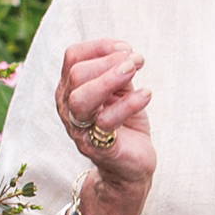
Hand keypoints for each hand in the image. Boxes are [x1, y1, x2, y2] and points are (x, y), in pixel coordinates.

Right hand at [56, 38, 155, 193]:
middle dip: (109, 62)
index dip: (100, 47)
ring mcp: (80, 129)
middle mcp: (68, 108)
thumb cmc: (124, 124)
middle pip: (76, 75)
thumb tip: (126, 54)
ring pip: (82, 99)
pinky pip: (106, 121)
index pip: (73, 57)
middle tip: (137, 61)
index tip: (127, 49)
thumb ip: (118, 73)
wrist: (131, 167)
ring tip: (135, 69)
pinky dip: (129, 103)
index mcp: (70, 90)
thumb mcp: (121, 92)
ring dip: (111, 78)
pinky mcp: (98, 147)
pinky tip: (146, 94)